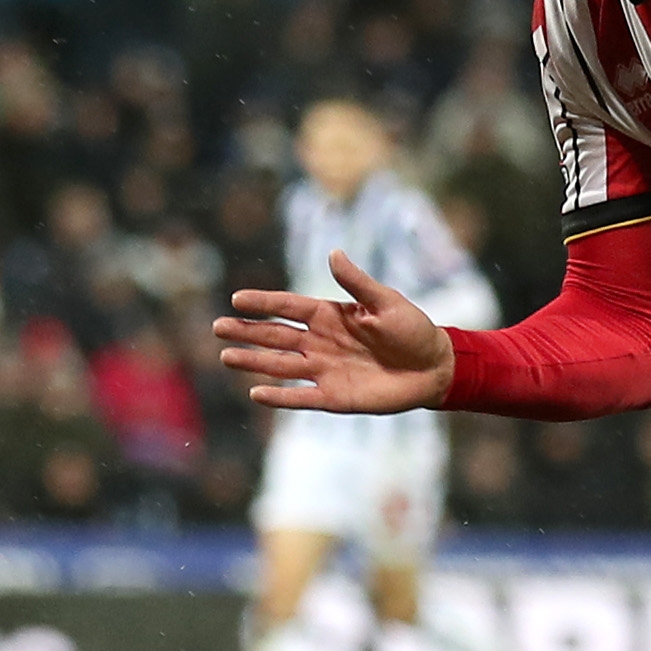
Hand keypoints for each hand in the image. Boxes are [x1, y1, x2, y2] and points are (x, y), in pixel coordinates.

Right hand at [213, 251, 454, 412]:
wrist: (433, 367)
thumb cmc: (412, 329)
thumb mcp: (386, 302)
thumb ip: (357, 283)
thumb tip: (333, 253)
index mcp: (330, 315)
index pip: (288, 307)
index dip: (263, 303)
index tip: (237, 299)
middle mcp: (320, 342)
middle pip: (276, 336)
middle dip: (247, 331)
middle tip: (217, 327)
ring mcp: (325, 370)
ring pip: (281, 366)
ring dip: (254, 362)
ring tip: (226, 356)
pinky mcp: (334, 397)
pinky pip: (301, 397)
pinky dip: (280, 397)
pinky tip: (256, 393)